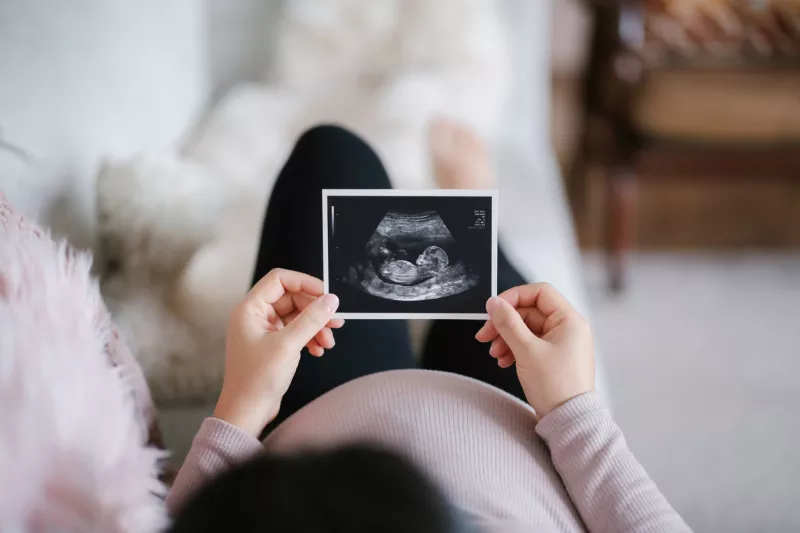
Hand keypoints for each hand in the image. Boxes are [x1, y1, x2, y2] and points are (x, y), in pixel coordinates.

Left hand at [213, 269, 342, 436]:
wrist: (247, 412)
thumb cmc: (256, 380)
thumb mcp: (288, 345)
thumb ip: (311, 319)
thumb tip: (331, 300)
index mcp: (250, 309)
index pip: (280, 280)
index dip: (305, 283)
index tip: (325, 294)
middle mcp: (255, 316)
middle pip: (292, 298)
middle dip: (315, 311)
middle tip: (335, 322)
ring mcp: (264, 331)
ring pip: (297, 316)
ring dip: (315, 327)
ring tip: (328, 342)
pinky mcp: (273, 344)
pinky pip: (296, 331)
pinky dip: (310, 338)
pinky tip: (318, 350)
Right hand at [475, 283, 594, 417]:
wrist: (568, 421)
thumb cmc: (556, 388)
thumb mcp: (526, 351)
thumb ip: (508, 323)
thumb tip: (494, 303)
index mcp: (570, 320)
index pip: (539, 292)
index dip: (513, 297)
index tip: (494, 309)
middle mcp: (568, 328)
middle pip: (529, 312)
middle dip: (504, 323)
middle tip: (485, 335)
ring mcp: (561, 343)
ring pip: (526, 329)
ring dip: (506, 338)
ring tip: (494, 354)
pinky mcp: (553, 357)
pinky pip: (530, 343)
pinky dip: (514, 349)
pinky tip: (503, 361)